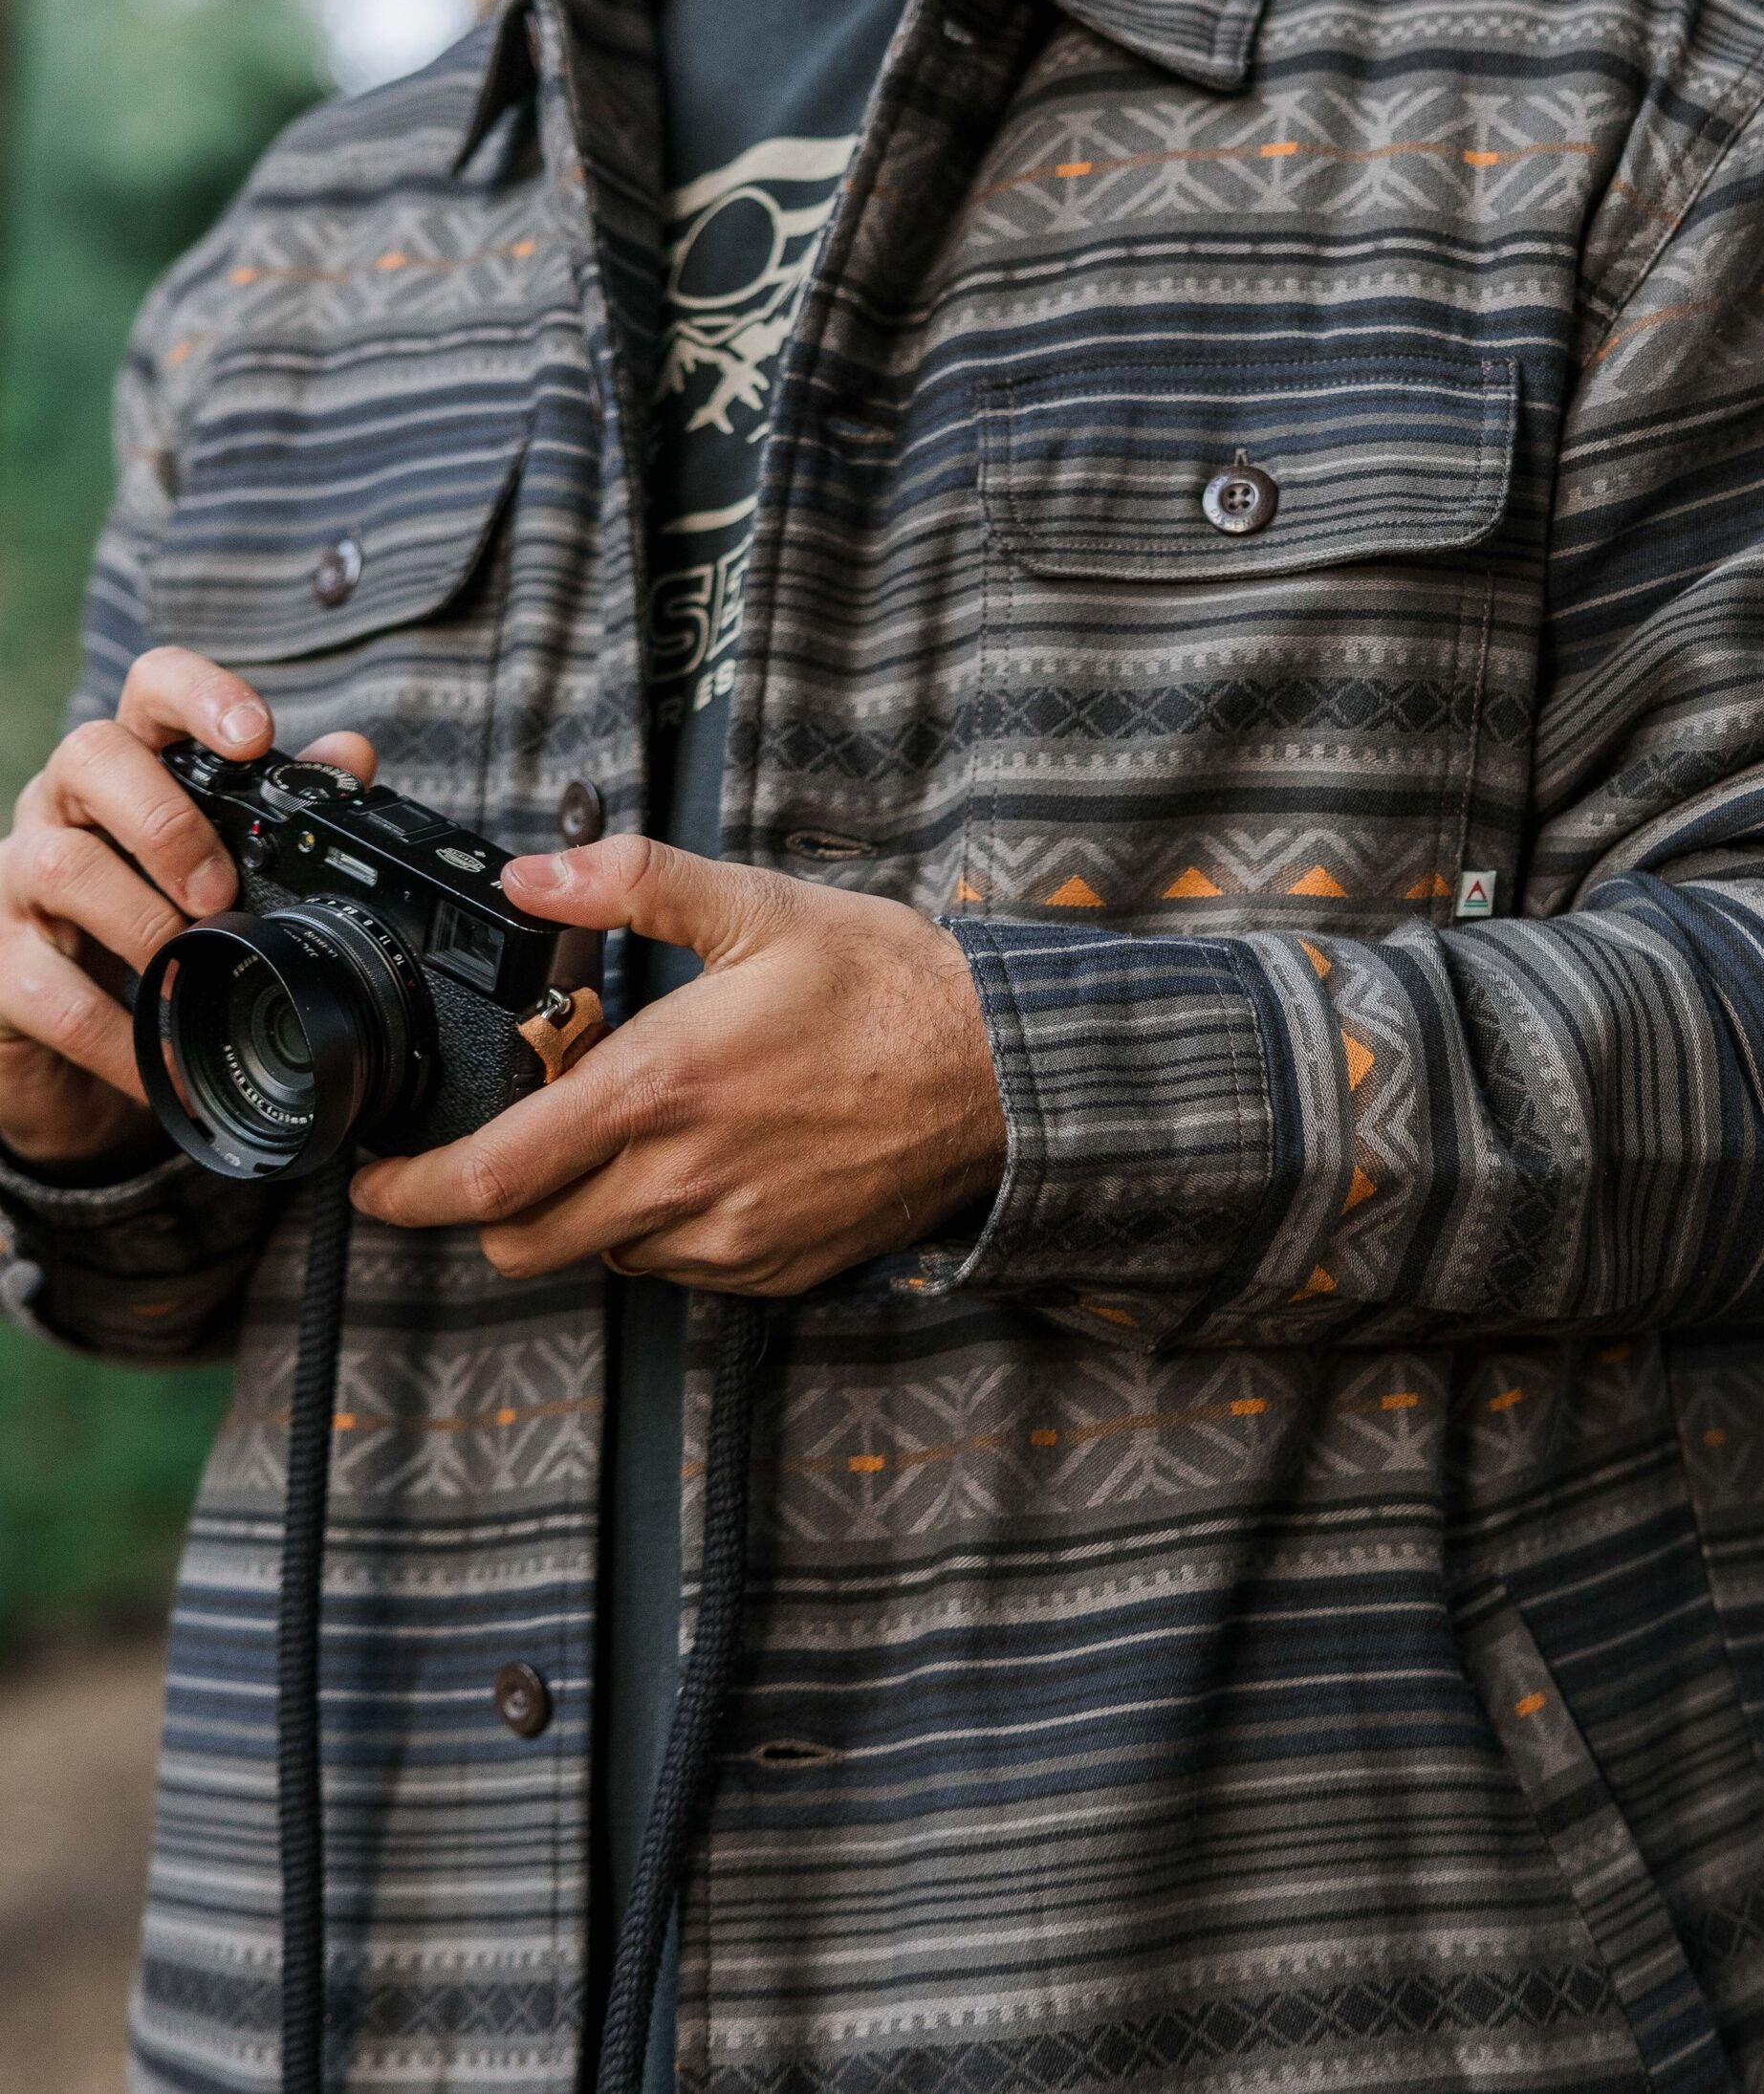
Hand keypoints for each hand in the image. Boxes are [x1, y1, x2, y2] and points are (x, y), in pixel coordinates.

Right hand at [0, 646, 374, 1168]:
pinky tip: (159, 1055)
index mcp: (131, 770)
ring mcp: (17, 880)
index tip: (255, 735)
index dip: (201, 695)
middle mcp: (63, 807)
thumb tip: (353, 758)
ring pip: (60, 863)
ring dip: (141, 920)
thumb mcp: (217, 865)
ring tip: (190, 964)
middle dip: (165, 818)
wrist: (65, 1037)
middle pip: (91, 754)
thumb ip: (281, 809)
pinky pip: (48, 990)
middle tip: (219, 889)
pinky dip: (114, 1030)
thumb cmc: (144, 924)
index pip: (152, 689)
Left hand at [350, 838, 1007, 1294]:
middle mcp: (682, 1181)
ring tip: (621, 1138)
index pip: (492, 1175)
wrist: (1002, 1072)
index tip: (376, 1181)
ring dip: (577, 1213)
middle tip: (491, 1154)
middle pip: (522, 1241)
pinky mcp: (776, 1269)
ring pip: (599, 1256)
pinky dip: (656, 1231)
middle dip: (481, 1210)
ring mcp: (731, 1238)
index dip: (409, 1193)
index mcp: (658, 1089)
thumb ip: (628, 886)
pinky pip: (677, 1271)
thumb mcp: (755, 907)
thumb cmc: (886, 985)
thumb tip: (528, 878)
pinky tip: (698, 1165)